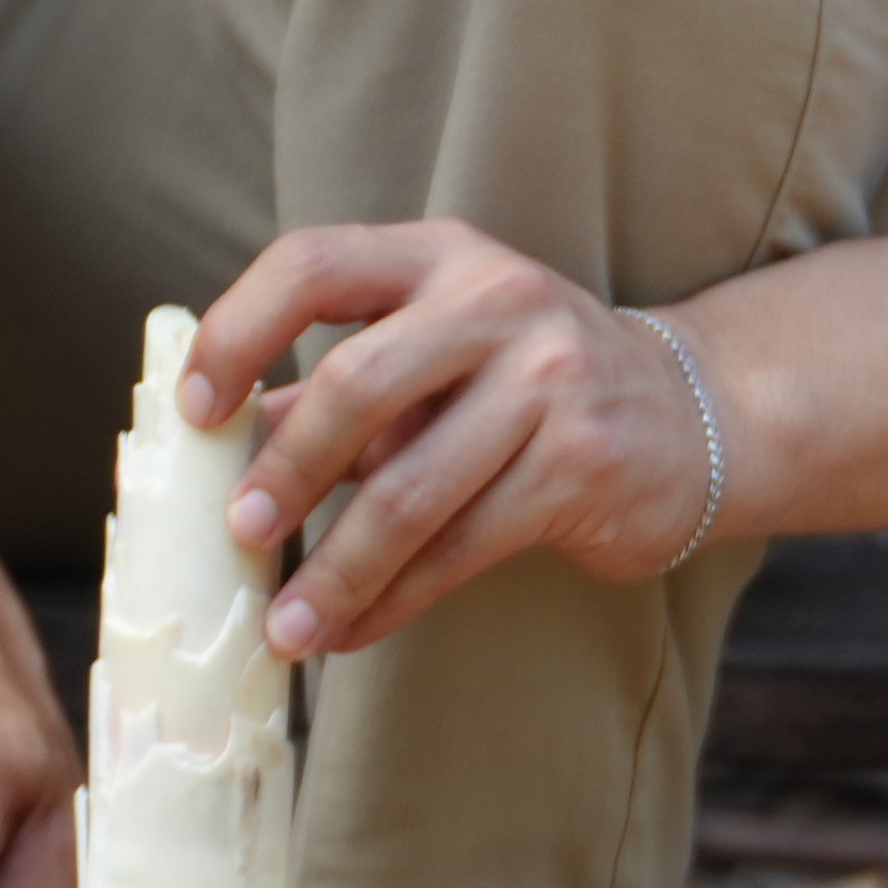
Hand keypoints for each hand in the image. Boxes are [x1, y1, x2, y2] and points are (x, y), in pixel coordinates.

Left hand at [181, 220, 732, 660]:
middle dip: (288, 472)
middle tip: (240, 535)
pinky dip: (395, 599)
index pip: (314, 264)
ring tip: (287, 625)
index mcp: (439, 256)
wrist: (691, 413)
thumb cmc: (526, 384)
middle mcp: (496, 300)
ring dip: (337, 569)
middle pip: (358, 384)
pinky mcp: (581, 462)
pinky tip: (353, 630)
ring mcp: (549, 379)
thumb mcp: (434, 355)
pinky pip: (463, 545)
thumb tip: (216, 449)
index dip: (240, 331)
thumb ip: (333, 393)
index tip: (196, 408)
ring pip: (411, 488)